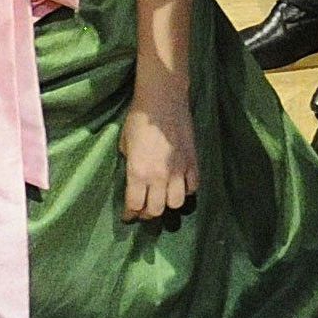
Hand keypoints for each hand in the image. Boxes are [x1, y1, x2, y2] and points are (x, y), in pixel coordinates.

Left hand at [122, 79, 199, 221]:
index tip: (128, 216)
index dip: (129, 214)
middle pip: (155, 210)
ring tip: (163, 199)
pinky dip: (186, 191)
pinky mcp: (193, 163)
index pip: (134, 204)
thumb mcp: (124, 144)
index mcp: (138, 172)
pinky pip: (193, 187)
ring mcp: (178, 171)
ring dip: (167, 204)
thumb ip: (130, 165)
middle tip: (143, 210)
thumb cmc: (138, 120)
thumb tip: (134, 176)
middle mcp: (158, 177)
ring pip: (176, 203)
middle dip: (147, 214)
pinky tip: (180, 186)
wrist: (163, 101)